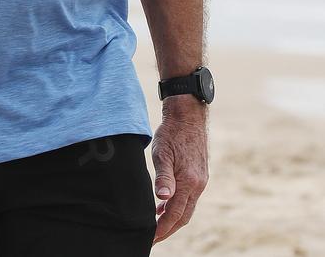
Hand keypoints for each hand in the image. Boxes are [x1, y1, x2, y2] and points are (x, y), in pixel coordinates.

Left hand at [151, 98, 208, 244]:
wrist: (188, 115)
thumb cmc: (171, 132)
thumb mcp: (162, 153)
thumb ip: (163, 177)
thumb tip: (162, 198)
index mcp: (189, 182)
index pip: (175, 214)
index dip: (163, 228)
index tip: (151, 237)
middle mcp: (198, 184)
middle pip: (184, 216)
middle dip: (169, 228)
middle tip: (153, 236)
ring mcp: (201, 179)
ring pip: (188, 207)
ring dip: (173, 217)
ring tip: (157, 223)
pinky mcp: (200, 174)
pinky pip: (190, 196)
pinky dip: (178, 204)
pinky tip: (165, 202)